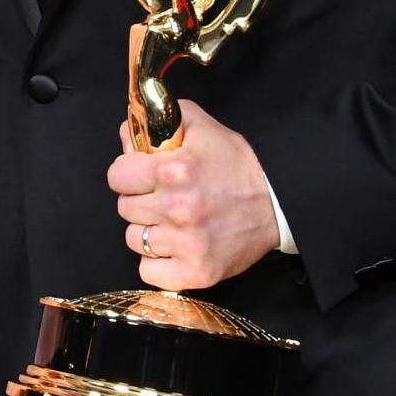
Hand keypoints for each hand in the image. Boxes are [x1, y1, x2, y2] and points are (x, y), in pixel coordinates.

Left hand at [108, 99, 279, 291]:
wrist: (278, 203)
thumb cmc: (237, 165)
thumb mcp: (200, 128)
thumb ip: (157, 123)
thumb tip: (125, 136)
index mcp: (174, 170)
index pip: (117, 176)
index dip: (128, 173)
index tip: (141, 175)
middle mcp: (178, 208)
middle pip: (124, 207)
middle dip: (139, 199)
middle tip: (163, 197)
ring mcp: (187, 244)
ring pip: (134, 239)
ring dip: (148, 230)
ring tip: (172, 221)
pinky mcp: (197, 271)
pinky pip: (149, 272)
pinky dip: (157, 263)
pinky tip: (174, 247)